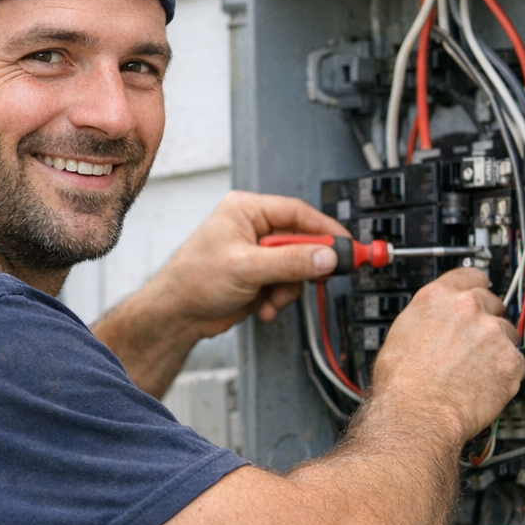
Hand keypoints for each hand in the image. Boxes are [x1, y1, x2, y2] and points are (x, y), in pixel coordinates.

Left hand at [146, 190, 347, 338]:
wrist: (176, 314)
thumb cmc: (194, 280)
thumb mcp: (246, 268)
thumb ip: (290, 261)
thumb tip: (327, 256)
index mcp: (247, 210)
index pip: (297, 212)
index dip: (325, 229)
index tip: (348, 245)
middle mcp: (253, 228)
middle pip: (301, 241)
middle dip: (304, 266)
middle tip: (320, 278)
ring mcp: (257, 253)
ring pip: (297, 267)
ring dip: (288, 289)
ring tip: (270, 300)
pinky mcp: (259, 275)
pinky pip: (286, 284)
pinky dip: (279, 299)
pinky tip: (262, 308)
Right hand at [369, 268, 524, 440]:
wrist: (417, 414)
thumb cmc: (403, 384)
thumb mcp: (401, 334)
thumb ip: (429, 317)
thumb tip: (438, 321)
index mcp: (437, 297)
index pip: (469, 275)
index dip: (475, 285)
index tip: (480, 290)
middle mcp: (468, 308)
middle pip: (492, 303)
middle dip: (486, 320)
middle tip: (473, 343)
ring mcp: (493, 333)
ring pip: (507, 333)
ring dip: (496, 347)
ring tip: (474, 370)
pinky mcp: (511, 360)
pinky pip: (516, 361)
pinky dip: (506, 372)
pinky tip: (484, 383)